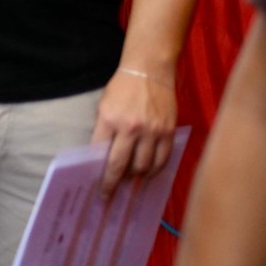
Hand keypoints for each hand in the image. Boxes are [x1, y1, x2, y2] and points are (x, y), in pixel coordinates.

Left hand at [91, 66, 177, 189]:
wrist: (149, 71)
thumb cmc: (122, 89)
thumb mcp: (104, 107)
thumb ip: (104, 131)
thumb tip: (102, 158)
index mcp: (109, 120)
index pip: (100, 154)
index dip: (99, 174)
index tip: (98, 189)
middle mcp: (130, 128)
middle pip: (121, 165)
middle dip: (113, 184)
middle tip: (110, 195)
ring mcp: (151, 131)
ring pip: (143, 166)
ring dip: (135, 178)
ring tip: (130, 181)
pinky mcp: (167, 131)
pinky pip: (162, 159)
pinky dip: (154, 170)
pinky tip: (148, 174)